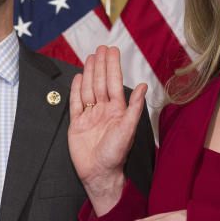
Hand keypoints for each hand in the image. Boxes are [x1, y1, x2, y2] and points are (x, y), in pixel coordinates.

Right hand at [69, 46, 147, 214]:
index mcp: (117, 111)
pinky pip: (75, 103)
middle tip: (100, 48)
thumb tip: (144, 86)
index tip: (112, 51)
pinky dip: (76, 90)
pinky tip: (78, 78)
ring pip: (88, 89)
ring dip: (89, 73)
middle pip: (101, 83)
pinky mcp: (76, 124)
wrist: (98, 173)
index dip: (113, 66)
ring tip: (90, 57)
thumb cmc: (116, 154)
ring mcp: (89, 116)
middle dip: (101, 65)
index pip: (114, 83)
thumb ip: (135, 107)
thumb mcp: (128, 129)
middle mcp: (103, 111)